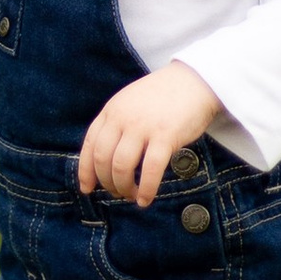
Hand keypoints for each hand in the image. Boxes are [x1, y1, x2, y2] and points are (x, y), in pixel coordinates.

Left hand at [77, 62, 224, 205]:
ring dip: (124, 188)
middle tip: (117, 193)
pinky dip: (145, 189)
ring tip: (131, 195)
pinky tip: (145, 199)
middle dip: (107, 183)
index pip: (90, 145)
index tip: (87, 188)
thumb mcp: (130, 102)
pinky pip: (149, 170)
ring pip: (121, 167)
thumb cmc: (163, 96)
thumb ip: (117, 124)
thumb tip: (107, 159)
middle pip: (103, 159)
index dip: (86, 171)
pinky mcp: (165, 136)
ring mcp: (143, 126)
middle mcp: (122, 118)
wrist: (194, 80)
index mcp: (112, 110)